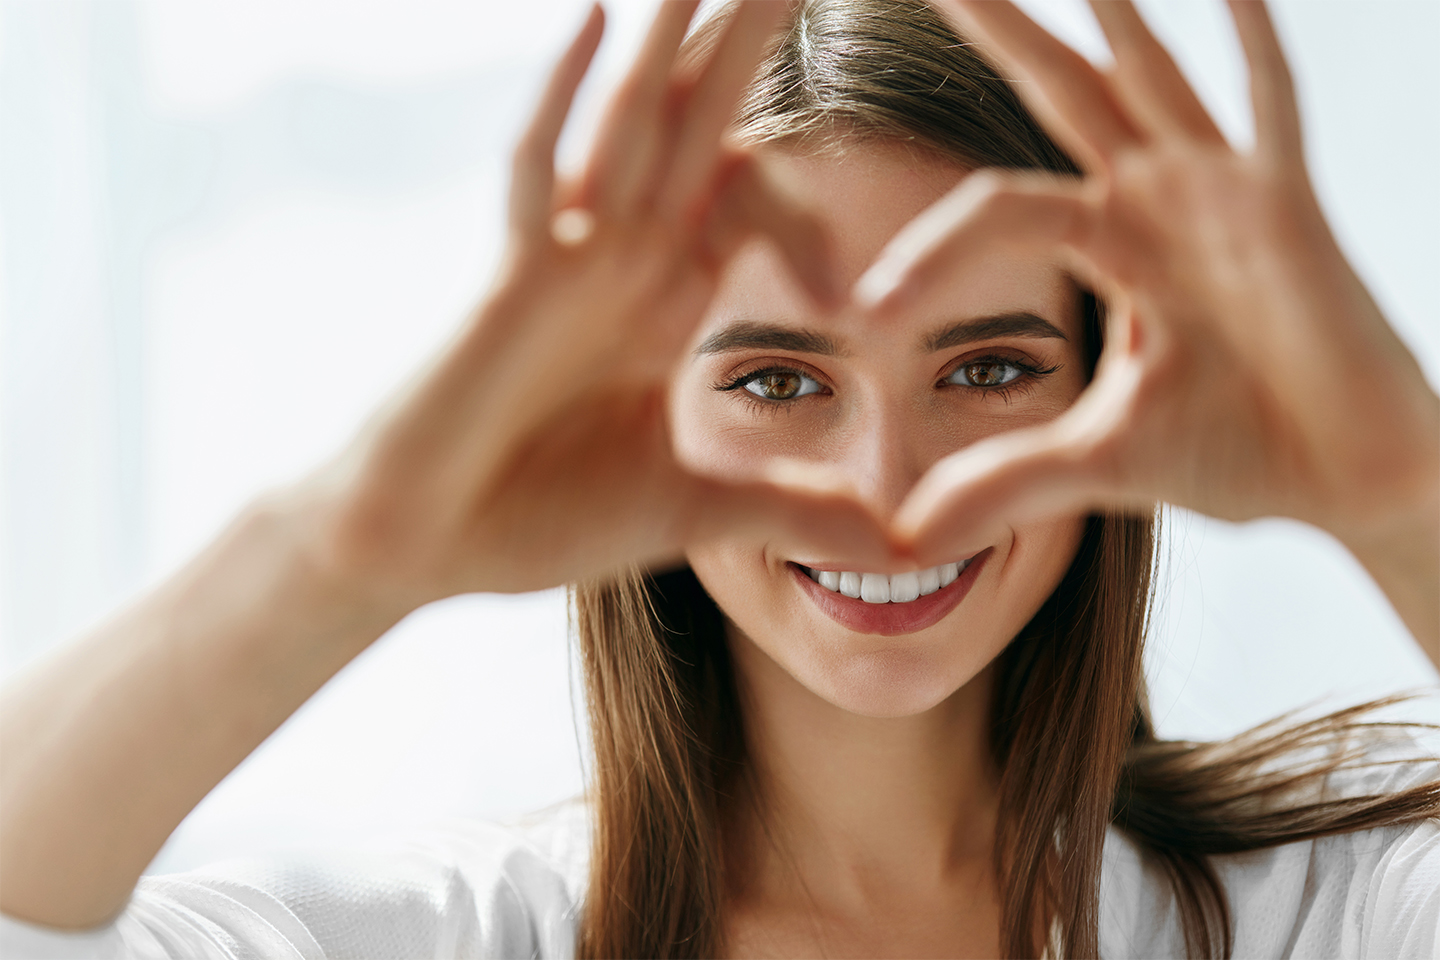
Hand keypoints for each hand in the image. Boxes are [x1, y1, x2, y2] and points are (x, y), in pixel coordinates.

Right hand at [301, 0, 891, 604]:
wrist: (420, 548)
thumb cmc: (534, 519)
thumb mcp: (694, 511)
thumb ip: (793, 511)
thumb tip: (901, 549)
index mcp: (664, 302)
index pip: (744, 200)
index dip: (802, 188)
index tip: (868, 169)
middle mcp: (620, 262)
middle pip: (697, 126)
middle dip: (747, 41)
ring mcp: (564, 262)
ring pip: (630, 123)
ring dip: (675, 38)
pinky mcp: (510, 282)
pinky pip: (538, 174)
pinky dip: (562, 100)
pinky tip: (597, 17)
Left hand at [856, 1, 1437, 645]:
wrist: (1348, 481)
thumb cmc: (1239, 454)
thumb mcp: (1097, 463)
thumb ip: (1002, 483)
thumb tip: (903, 538)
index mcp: (1106, 245)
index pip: (992, 212)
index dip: (927, 254)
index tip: (865, 312)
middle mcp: (1155, 200)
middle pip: (1056, 91)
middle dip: (998, 28)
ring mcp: (1222, 193)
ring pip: (1147, 76)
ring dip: (1106, 11)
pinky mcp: (1288, 207)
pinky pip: (1269, 109)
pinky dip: (1250, 45)